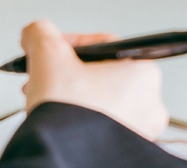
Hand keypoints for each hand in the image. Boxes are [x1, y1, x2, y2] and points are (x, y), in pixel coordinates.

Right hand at [17, 21, 168, 142]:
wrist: (65, 158)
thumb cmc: (70, 116)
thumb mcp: (48, 56)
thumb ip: (41, 33)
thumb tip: (36, 32)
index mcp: (144, 72)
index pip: (102, 45)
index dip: (68, 44)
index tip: (51, 51)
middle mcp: (150, 103)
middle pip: (99, 74)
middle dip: (67, 74)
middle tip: (46, 77)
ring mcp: (140, 131)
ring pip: (98, 101)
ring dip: (70, 96)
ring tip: (48, 101)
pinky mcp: (124, 150)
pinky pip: (100, 126)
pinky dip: (79, 120)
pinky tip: (59, 121)